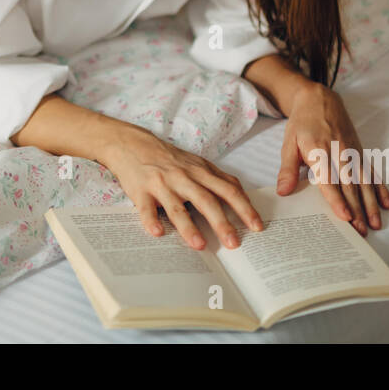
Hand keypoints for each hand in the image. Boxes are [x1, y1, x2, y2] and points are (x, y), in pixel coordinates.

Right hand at [100, 125, 264, 250]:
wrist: (132, 144)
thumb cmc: (168, 158)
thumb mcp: (196, 163)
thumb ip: (218, 179)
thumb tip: (242, 196)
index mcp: (200, 172)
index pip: (228, 190)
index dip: (244, 208)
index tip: (256, 226)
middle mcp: (183, 177)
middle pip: (206, 200)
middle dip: (222, 223)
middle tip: (234, 244)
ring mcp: (161, 184)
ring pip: (177, 207)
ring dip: (189, 227)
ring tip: (200, 245)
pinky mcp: (141, 191)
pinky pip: (146, 208)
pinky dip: (151, 220)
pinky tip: (158, 232)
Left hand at [277, 83, 388, 235]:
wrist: (320, 99)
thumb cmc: (302, 123)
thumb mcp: (288, 143)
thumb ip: (288, 168)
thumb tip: (283, 191)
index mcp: (318, 150)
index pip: (329, 179)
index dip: (337, 198)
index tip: (345, 216)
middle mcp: (339, 151)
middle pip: (350, 184)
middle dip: (357, 209)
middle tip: (361, 231)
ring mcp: (352, 151)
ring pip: (364, 180)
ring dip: (371, 203)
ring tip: (375, 223)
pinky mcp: (360, 151)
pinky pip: (372, 171)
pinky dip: (380, 188)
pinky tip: (386, 203)